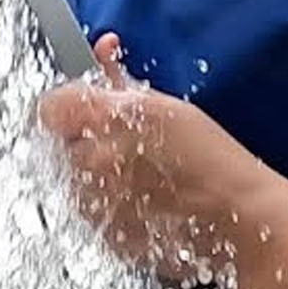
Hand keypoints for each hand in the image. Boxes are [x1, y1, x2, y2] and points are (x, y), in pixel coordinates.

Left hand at [38, 34, 266, 286]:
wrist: (237, 220)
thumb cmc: (212, 162)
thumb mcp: (165, 106)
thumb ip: (120, 81)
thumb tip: (103, 51)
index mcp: (104, 120)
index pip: (50, 107)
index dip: (67, 109)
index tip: (85, 114)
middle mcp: (92, 164)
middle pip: (64, 147)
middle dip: (89, 145)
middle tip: (130, 149)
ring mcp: (96, 206)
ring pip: (77, 185)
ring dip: (101, 180)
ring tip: (145, 180)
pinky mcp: (106, 237)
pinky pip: (96, 217)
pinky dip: (114, 211)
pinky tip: (148, 205)